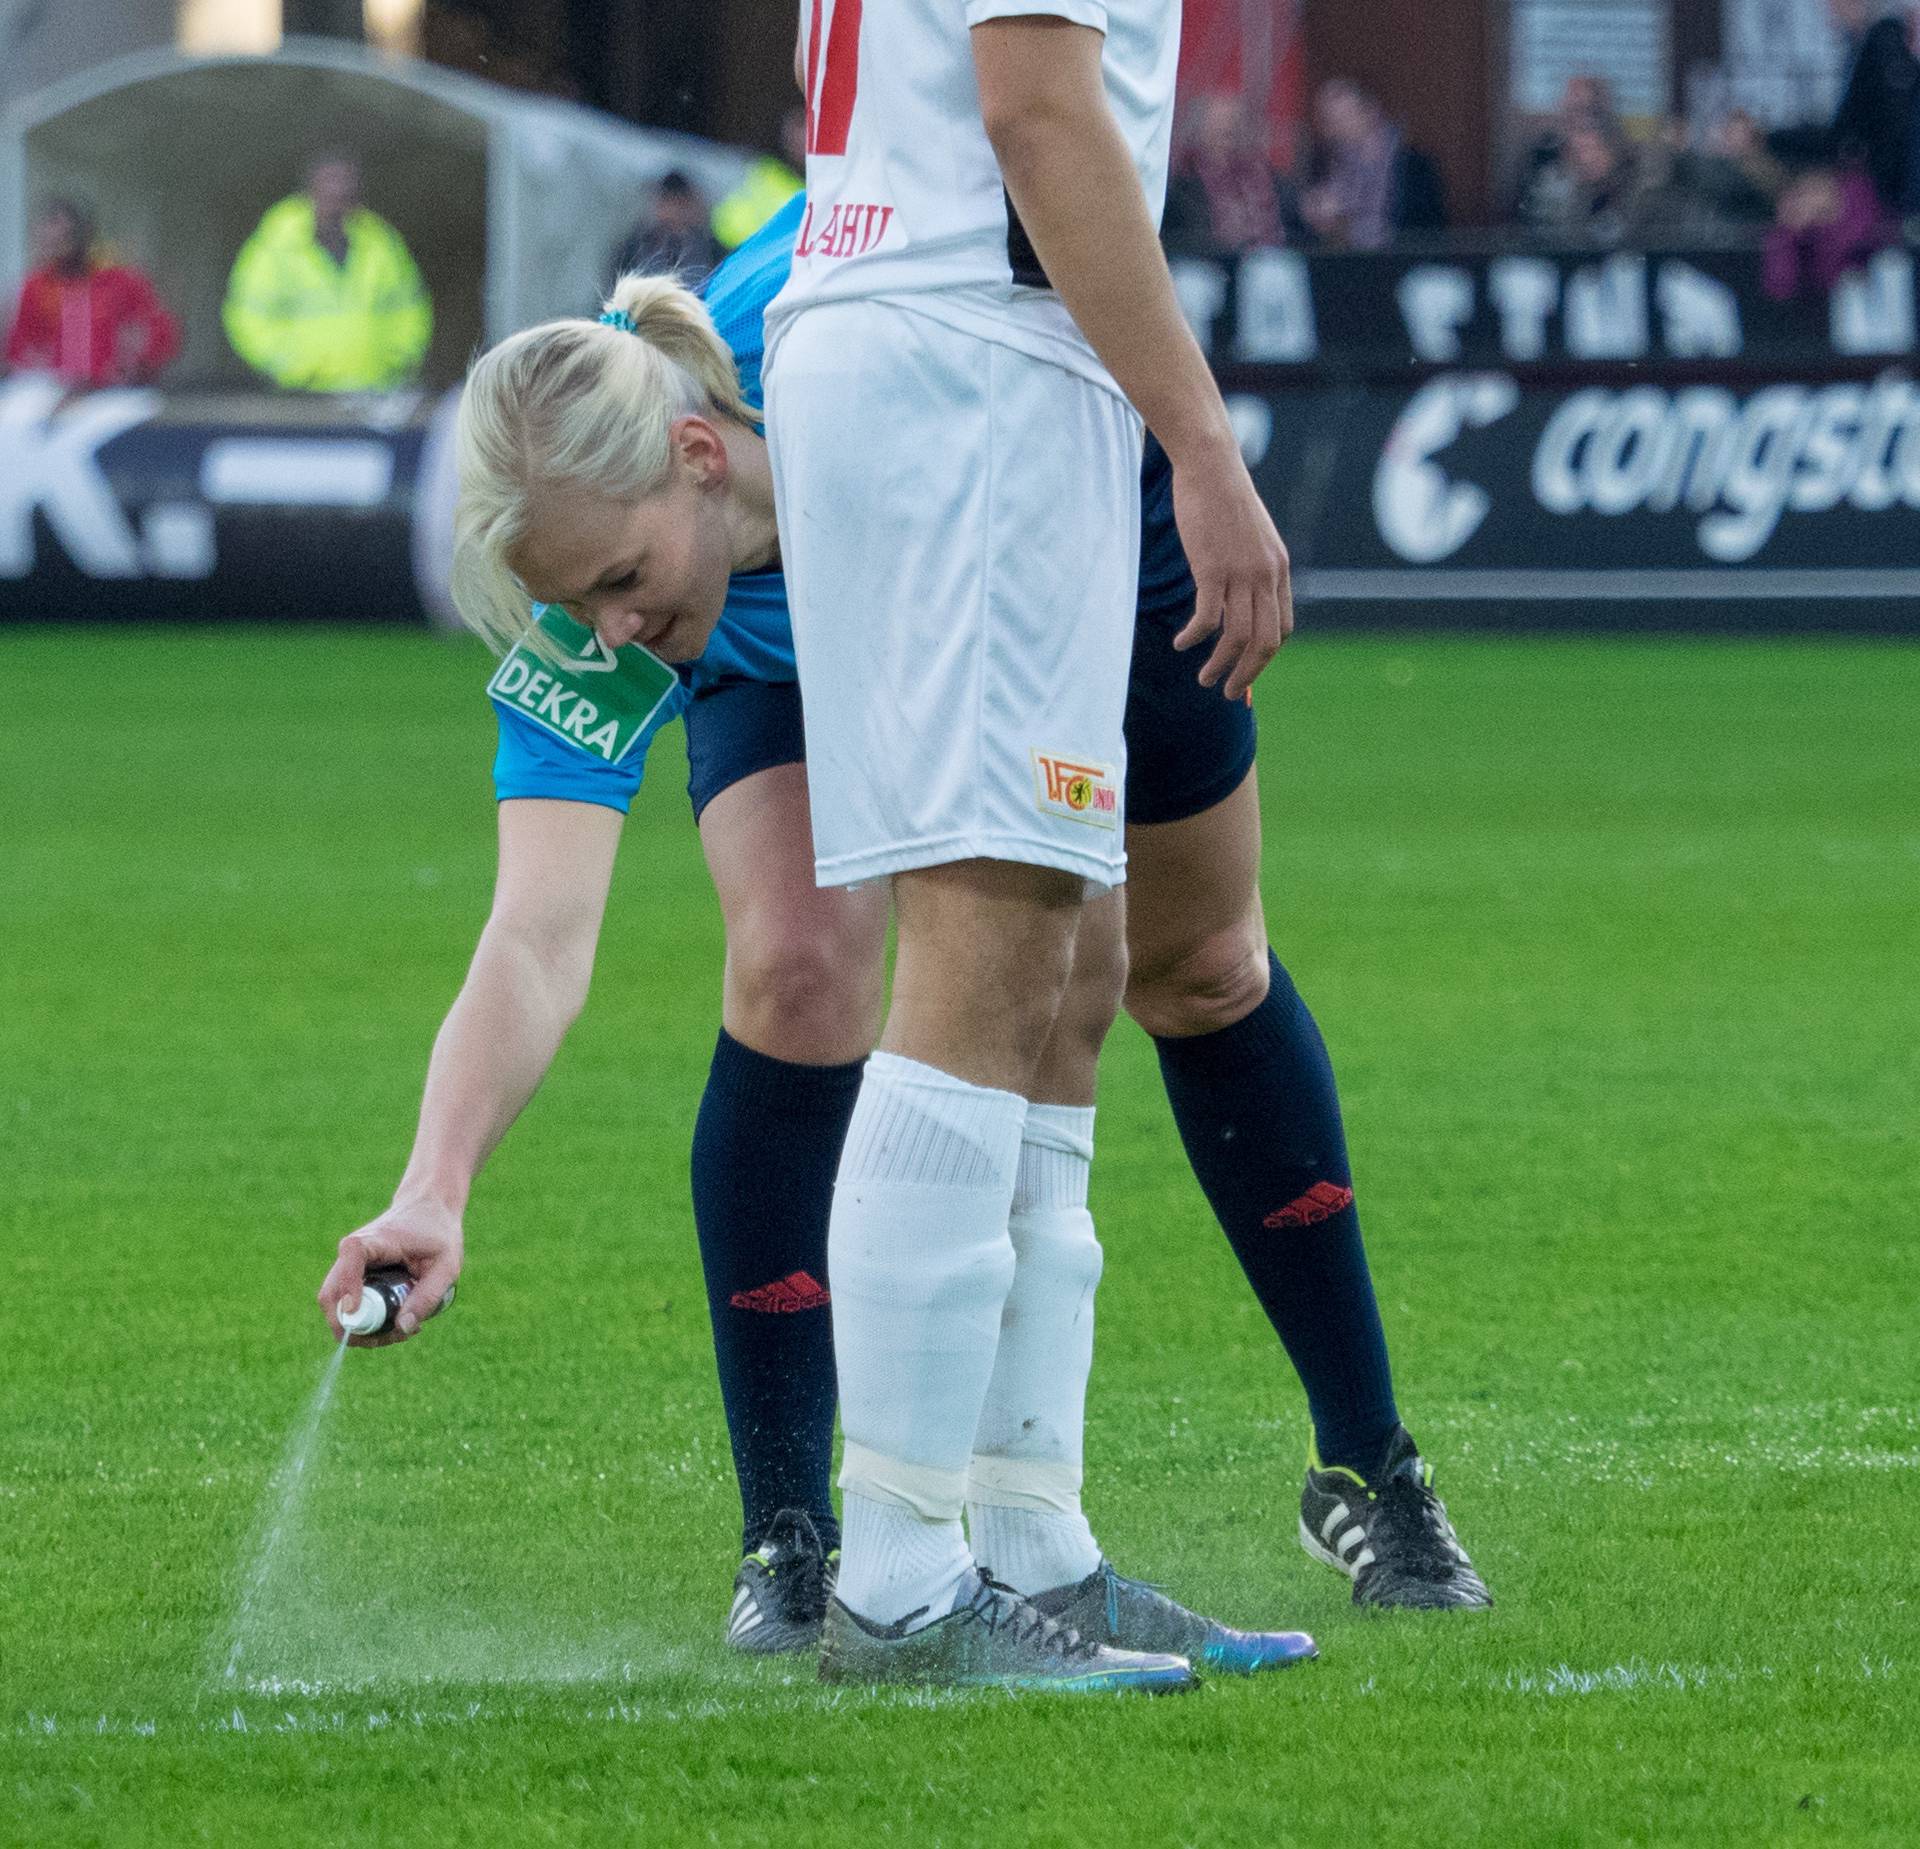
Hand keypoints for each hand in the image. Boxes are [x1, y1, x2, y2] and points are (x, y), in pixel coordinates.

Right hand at [318, 1197, 463, 1346]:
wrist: (428, 1209)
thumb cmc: (439, 1234)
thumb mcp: (447, 1265)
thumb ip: (428, 1296)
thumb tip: (402, 1328)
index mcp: (374, 1240)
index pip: (351, 1258)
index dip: (348, 1286)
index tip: (357, 1311)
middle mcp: (351, 1252)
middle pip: (331, 1295)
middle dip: (354, 1327)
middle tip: (394, 1336)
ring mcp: (348, 1267)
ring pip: (336, 1308)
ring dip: (361, 1329)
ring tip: (400, 1332)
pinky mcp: (352, 1278)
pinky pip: (347, 1307)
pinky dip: (365, 1322)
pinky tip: (395, 1323)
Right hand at [1170, 436, 1292, 701]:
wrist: (1212, 466)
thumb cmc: (1225, 499)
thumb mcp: (1251, 536)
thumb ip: (1252, 567)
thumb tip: (1241, 593)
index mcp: (1279, 570)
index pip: (1282, 627)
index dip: (1265, 656)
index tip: (1247, 669)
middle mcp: (1266, 575)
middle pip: (1265, 642)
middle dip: (1248, 674)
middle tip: (1230, 692)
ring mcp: (1241, 573)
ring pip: (1237, 637)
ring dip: (1220, 665)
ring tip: (1205, 679)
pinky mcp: (1212, 569)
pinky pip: (1207, 618)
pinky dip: (1194, 638)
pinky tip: (1181, 644)